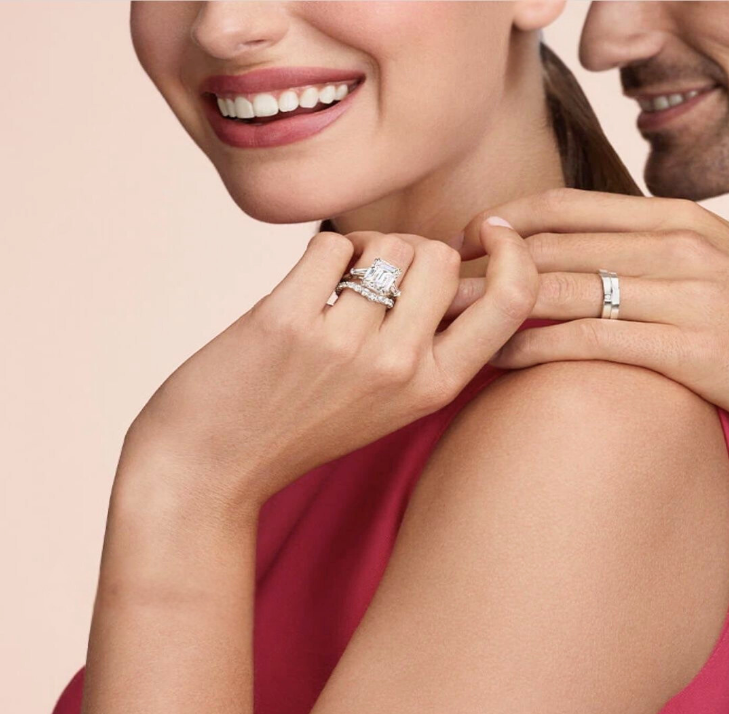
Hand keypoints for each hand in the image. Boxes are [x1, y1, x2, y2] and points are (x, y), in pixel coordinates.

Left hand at [121, 219, 537, 513]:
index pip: (513, 301)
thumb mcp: (390, 401)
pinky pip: (330, 244)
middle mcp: (400, 367)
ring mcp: (346, 345)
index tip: (489, 232)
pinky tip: (304, 288)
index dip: (515, 253)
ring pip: (386, 243)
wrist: (213, 466)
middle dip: (411, 251)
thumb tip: (461, 264)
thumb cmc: (304, 426)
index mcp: (435, 387)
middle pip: (440, 255)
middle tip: (377, 276)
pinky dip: (319, 254)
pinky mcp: (289, 321)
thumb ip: (431, 341)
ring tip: (335, 285)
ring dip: (361, 249)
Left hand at [444, 187, 728, 435]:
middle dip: (487, 264)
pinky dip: (536, 347)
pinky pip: (592, 341)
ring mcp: (683, 295)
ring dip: (498, 304)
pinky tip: (499, 357)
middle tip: (440, 282)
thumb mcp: (716, 259)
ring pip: (565, 290)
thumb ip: (653, 249)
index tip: (468, 239)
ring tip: (453, 318)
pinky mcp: (690, 348)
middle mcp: (675, 247)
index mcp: (676, 220)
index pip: (570, 207)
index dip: (508, 221)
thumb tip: (590, 255)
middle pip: (554, 246)